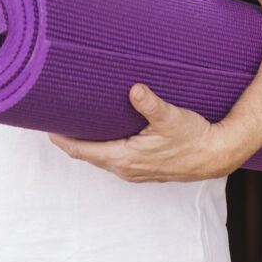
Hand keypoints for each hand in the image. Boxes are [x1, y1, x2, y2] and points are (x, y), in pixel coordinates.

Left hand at [48, 83, 237, 181]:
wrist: (217, 155)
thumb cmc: (195, 137)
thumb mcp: (171, 117)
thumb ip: (150, 103)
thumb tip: (135, 89)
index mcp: (124, 158)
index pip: (80, 150)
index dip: (60, 138)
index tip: (45, 123)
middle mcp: (125, 168)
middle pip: (85, 154)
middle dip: (68, 138)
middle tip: (54, 117)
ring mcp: (133, 171)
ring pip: (99, 157)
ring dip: (84, 143)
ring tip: (72, 123)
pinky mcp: (142, 169)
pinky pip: (112, 158)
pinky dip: (100, 147)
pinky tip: (101, 133)